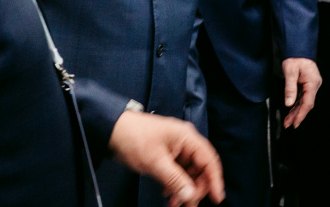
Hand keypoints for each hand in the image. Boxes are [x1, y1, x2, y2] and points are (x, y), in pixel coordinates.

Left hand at [110, 111, 224, 206]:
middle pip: (201, 169)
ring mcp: (177, 149)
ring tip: (174, 203)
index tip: (217, 198)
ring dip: (184, 189)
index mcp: (187, 138)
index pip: (209, 160)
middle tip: (188, 204)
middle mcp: (185, 142)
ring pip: (189, 173)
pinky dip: (175, 185)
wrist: (113, 130)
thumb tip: (190, 195)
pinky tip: (167, 194)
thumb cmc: (134, 138)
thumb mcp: (155, 161)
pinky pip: (178, 173)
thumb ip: (175, 179)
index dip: (215, 180)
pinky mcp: (168, 156)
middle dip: (196, 188)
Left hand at [281, 57, 321, 127]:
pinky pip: (302, 97)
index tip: (295, 123)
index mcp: (312, 82)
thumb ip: (290, 88)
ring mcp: (312, 85)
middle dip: (297, 115)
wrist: (298, 47)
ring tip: (287, 121)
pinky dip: (296, 105)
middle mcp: (314, 85)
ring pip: (304, 102)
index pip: (307, 103)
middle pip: (306, 104)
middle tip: (287, 124)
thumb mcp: (290, 71)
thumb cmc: (295, 57)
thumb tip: (288, 104)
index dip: (301, 115)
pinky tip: (291, 111)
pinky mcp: (308, 84)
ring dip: (296, 111)